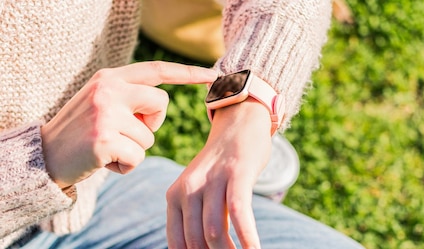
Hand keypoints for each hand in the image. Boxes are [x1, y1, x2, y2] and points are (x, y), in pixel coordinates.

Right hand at [41, 61, 217, 187]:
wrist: (44, 156)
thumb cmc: (81, 132)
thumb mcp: (101, 102)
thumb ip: (129, 96)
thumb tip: (163, 102)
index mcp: (110, 78)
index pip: (156, 70)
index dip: (187, 72)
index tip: (212, 74)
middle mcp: (109, 90)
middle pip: (161, 103)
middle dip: (151, 123)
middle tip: (125, 132)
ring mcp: (106, 114)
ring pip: (149, 137)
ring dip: (133, 149)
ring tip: (106, 148)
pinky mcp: (105, 140)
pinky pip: (138, 157)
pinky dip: (126, 166)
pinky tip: (104, 162)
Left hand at [166, 98, 271, 248]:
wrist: (239, 124)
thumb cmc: (223, 166)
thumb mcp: (201, 189)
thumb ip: (196, 217)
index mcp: (174, 197)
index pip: (178, 243)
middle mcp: (188, 189)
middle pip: (196, 242)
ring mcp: (212, 180)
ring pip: (214, 232)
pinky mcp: (236, 174)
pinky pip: (238, 213)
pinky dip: (247, 236)